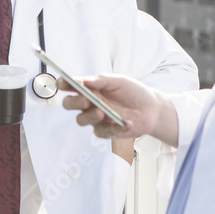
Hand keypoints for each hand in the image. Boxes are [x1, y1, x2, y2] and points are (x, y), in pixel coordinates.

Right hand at [61, 74, 177, 143]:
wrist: (151, 109)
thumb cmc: (133, 92)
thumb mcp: (120, 81)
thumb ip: (102, 80)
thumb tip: (85, 81)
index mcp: (90, 88)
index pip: (70, 86)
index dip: (63, 84)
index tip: (64, 83)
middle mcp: (89, 103)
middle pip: (69, 104)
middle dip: (74, 102)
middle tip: (85, 100)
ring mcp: (96, 118)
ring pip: (81, 120)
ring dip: (89, 116)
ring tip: (102, 113)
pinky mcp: (105, 131)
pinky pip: (101, 133)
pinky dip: (113, 128)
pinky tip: (124, 123)